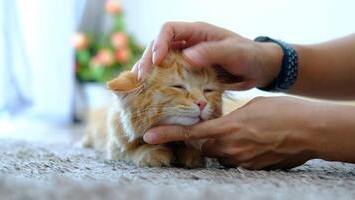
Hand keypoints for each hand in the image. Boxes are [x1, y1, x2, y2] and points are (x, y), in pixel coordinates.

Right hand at [133, 21, 282, 89]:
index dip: (159, 44)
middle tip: (141, 78)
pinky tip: (154, 92)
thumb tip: (186, 58)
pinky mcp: (192, 72)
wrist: (261, 69)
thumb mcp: (233, 52)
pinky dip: (161, 81)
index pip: (169, 30)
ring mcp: (189, 58)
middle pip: (160, 45)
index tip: (156, 62)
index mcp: (198, 32)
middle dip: (148, 60)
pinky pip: (172, 74)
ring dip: (150, 71)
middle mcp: (190, 43)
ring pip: (162, 61)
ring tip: (140, 85)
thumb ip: (211, 52)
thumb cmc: (250, 55)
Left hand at [143, 97, 331, 169]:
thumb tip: (220, 124)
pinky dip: (237, 153)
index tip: (149, 136)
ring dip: (222, 146)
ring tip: (243, 133)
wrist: (309, 130)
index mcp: (227, 128)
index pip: (190, 133)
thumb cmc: (282, 112)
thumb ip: (230, 117)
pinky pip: (235, 162)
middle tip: (215, 128)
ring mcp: (241, 160)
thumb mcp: (251, 106)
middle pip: (203, 146)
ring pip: (219, 155)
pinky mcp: (252, 168)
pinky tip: (252, 142)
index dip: (168, 134)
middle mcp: (230, 148)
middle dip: (203, 139)